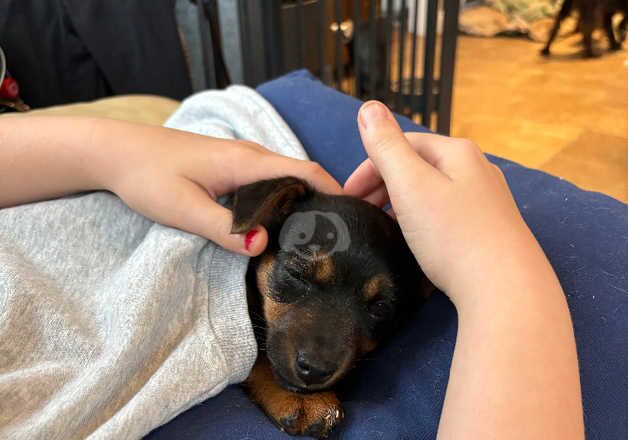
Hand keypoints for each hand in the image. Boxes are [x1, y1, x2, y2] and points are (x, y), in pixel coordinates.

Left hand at [98, 124, 341, 256]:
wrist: (117, 151)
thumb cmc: (147, 175)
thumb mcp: (183, 208)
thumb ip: (223, 229)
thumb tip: (263, 246)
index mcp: (247, 162)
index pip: (306, 171)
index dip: (335, 191)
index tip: (355, 217)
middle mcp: (250, 156)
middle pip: (302, 175)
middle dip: (325, 200)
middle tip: (339, 237)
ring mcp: (239, 160)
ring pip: (285, 179)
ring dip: (304, 201)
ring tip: (316, 235)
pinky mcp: (229, 168)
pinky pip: (268, 182)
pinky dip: (283, 199)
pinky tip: (279, 222)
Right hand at [345, 101, 548, 304]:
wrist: (505, 290)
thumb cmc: (455, 236)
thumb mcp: (411, 184)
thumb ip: (386, 146)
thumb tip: (369, 108)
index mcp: (457, 152)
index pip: (401, 145)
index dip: (369, 167)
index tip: (348, 195)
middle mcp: (476, 169)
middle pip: (417, 166)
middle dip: (383, 184)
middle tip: (361, 211)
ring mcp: (486, 200)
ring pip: (431, 191)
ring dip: (400, 202)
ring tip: (382, 224)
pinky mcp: (489, 228)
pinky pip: (445, 213)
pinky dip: (421, 219)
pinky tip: (414, 239)